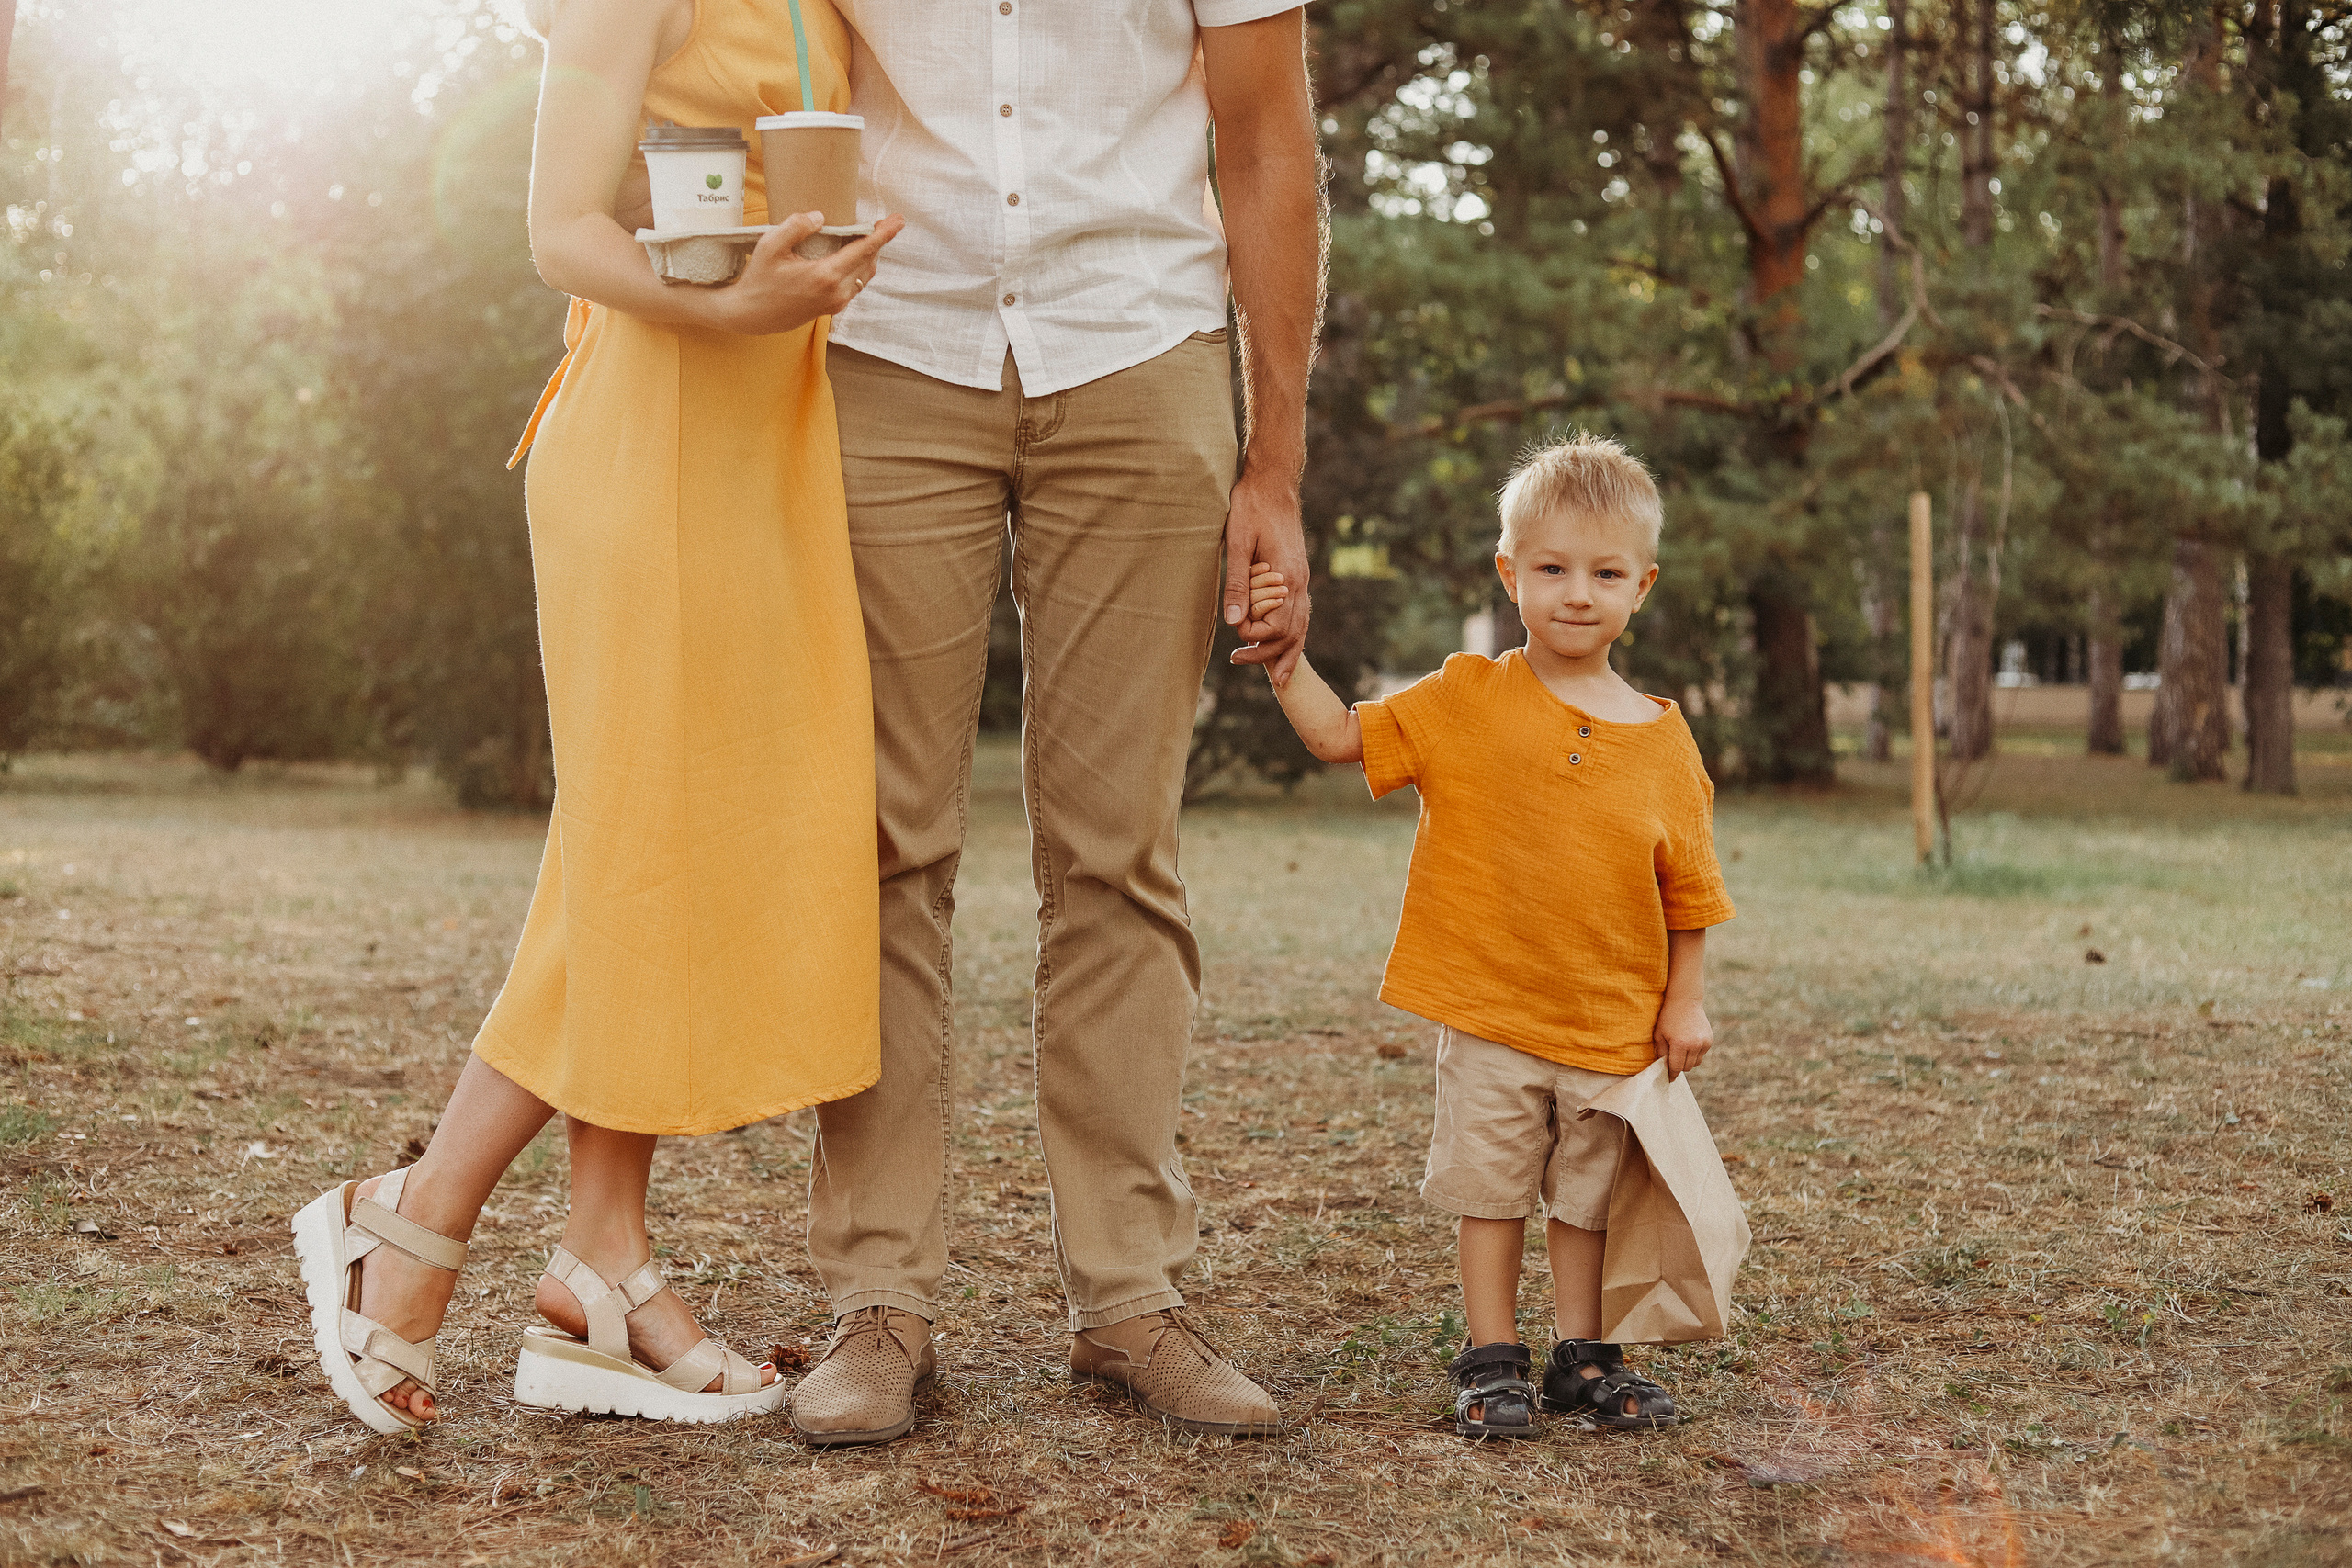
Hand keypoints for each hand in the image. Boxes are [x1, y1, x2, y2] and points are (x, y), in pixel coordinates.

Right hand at [709, 212, 904, 336]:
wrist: (750, 315)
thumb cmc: (758, 279)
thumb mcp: (770, 245)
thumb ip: (796, 227)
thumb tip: (821, 217)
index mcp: (825, 275)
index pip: (863, 249)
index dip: (883, 233)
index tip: (899, 220)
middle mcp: (836, 291)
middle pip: (869, 261)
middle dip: (879, 240)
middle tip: (886, 220)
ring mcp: (836, 302)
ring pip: (864, 274)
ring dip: (870, 254)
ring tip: (870, 235)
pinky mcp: (832, 307)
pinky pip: (855, 284)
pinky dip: (860, 267)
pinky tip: (855, 255)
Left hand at [1221, 475, 1310, 684]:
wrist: (1273, 482)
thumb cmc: (1251, 507)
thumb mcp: (1237, 542)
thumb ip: (1237, 583)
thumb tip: (1235, 623)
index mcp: (1288, 576)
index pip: (1278, 626)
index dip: (1255, 637)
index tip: (1235, 631)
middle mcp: (1300, 581)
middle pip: (1293, 633)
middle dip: (1269, 654)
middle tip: (1237, 661)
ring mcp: (1302, 578)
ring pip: (1302, 626)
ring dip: (1287, 651)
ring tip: (1277, 675)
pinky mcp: (1297, 573)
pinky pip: (1301, 612)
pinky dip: (1293, 634)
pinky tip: (1283, 642)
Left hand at [1653, 998, 1712, 1080]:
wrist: (1685, 1001)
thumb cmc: (1668, 1017)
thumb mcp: (1659, 1034)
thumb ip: (1660, 1053)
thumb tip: (1662, 1067)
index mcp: (1679, 1044)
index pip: (1676, 1067)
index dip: (1671, 1074)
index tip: (1669, 1079)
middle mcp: (1694, 1045)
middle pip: (1687, 1067)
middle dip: (1679, 1066)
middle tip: (1672, 1061)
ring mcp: (1704, 1043)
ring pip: (1696, 1063)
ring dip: (1688, 1061)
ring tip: (1680, 1051)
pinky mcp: (1709, 1040)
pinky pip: (1701, 1054)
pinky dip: (1695, 1053)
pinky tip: (1689, 1043)